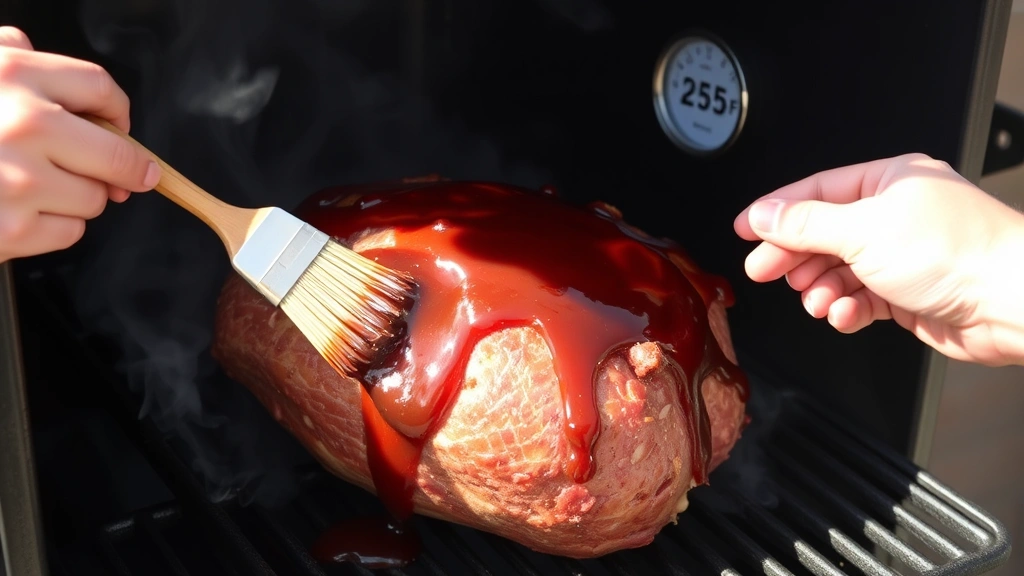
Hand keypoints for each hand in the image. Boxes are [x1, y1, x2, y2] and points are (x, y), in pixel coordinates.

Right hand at [0, 26, 160, 262]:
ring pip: (94, 199)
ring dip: (78, 198)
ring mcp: (20, 180)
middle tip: (133, 177)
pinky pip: (69, 232)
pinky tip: (22, 212)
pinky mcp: (12, 229)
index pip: (100, 88)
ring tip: (36, 187)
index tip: (122, 128)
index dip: (120, 112)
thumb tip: (29, 48)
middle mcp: (25, 125)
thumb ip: (3, 56)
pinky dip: (54, 228)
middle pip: (118, 155)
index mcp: (15, 76)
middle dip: (130, 169)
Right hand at [734, 152, 1023, 366]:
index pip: (816, 192)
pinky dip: (847, 308)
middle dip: (794, 257)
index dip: (776, 212)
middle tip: (765, 272)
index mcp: (889, 182)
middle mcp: (895, 215)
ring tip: (816, 300)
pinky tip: (844, 313)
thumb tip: (764, 215)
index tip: (745, 229)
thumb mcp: (863, 230)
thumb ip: (805, 224)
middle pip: (823, 233)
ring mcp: (902, 254)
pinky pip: (860, 298)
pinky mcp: (908, 293)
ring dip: (821, 288)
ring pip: (838, 269)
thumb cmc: (958, 254)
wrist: (1011, 302)